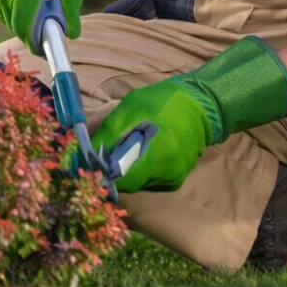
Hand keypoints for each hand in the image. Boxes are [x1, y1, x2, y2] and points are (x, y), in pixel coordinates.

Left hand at [89, 37, 286, 193]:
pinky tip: (147, 149)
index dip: (102, 172)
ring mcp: (172, 180)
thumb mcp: (129, 109)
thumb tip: (81, 156)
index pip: (119, 182)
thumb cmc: (164, 102)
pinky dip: (141, 168)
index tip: (95, 157)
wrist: (204, 104)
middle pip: (126, 184)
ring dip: (128, 167)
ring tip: (134, 143)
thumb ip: (106, 134)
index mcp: (157, 157)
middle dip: (114, 168)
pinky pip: (148, 180)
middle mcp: (166, 176)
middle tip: (115, 144)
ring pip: (136, 183)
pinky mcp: (175, 180)